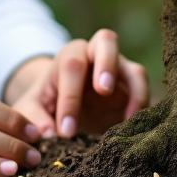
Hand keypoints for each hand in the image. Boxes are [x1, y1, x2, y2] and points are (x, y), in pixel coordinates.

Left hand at [6, 29, 148, 138]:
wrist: (64, 108)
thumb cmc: (45, 104)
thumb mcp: (31, 110)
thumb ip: (34, 119)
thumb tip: (47, 135)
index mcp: (69, 56)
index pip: (72, 66)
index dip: (70, 97)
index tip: (66, 131)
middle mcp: (97, 55)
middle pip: (106, 41)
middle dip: (106, 63)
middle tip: (103, 90)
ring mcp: (120, 72)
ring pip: (135, 70)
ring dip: (135, 91)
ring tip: (128, 119)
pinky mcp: (134, 93)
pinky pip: (145, 97)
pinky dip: (143, 112)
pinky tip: (134, 133)